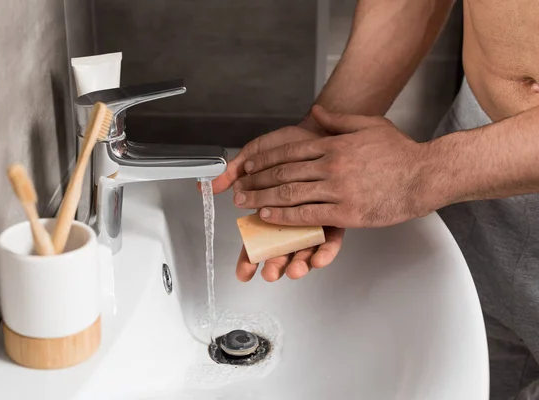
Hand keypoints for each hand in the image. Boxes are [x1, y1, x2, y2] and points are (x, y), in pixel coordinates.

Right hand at [210, 117, 344, 282]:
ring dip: (300, 264)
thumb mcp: (257, 155)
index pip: (257, 241)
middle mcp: (291, 219)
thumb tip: (209, 187)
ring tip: (294, 270)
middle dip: (275, 265)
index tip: (243, 273)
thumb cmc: (291, 144)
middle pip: (281, 251)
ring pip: (305, 250)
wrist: (322, 131)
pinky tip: (319, 258)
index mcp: (270, 210)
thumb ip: (234, 172)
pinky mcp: (334, 216)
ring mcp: (313, 220)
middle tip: (269, 273)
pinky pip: (331, 240)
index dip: (248, 258)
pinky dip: (325, 251)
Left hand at [233, 105, 436, 227]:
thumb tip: (317, 112)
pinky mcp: (346, 212)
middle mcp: (331, 166)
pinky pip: (307, 216)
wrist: (425, 175)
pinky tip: (268, 217)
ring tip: (245, 203)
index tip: (249, 167)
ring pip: (290, 195)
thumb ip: (338, 120)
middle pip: (283, 174)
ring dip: (262, 199)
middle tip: (239, 188)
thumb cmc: (400, 152)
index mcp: (333, 145)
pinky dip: (284, 216)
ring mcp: (337, 190)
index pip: (288, 152)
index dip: (264, 160)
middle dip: (256, 181)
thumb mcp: (369, 125)